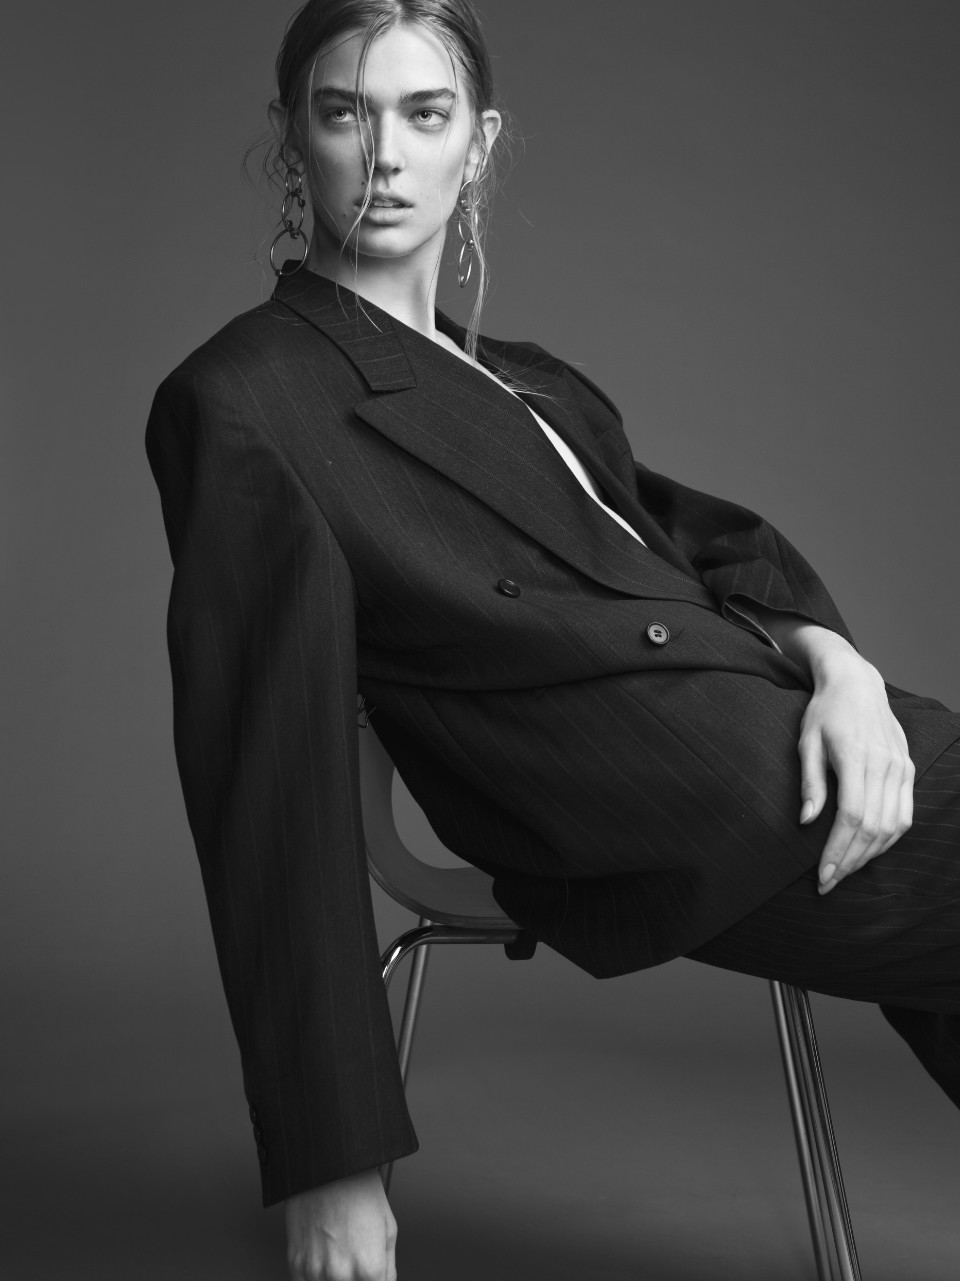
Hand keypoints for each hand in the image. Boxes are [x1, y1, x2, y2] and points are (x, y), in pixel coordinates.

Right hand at [285, 1168, 397, 1280]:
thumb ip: (388, 1265)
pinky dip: (314, 1276)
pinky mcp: (295, 1262)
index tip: (371, 1275)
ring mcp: (316, 1270)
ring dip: (334, 1278)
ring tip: (338, 1255)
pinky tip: (322, 1259)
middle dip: (356, 1278)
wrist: (328, 1167)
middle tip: (354, 1260)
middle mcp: (341, 1274)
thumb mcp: (388, 1226)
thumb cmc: (359, 1190)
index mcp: (369, 1268)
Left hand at [795, 633, 913, 892]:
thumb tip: (806, 822)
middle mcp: (884, 765)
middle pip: (872, 827)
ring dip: (869, 855)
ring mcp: (900, 769)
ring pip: (891, 826)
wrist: (857, 685)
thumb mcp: (807, 742)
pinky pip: (904, 815)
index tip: (822, 875)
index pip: (851, 816)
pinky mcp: (907, 771)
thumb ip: (810, 782)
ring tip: (844, 871)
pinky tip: (867, 852)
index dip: (838, 850)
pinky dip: (887, 839)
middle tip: (828, 883)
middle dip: (850, 861)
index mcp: (855, 757)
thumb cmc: (824, 713)